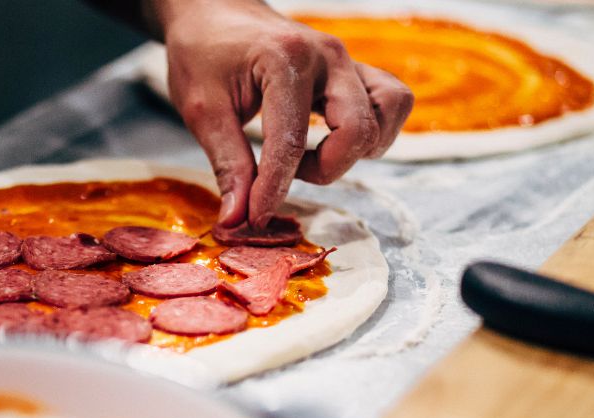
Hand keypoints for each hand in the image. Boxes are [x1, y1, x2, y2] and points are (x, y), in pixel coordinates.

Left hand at [153, 0, 412, 227]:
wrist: (215, 11)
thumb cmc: (203, 54)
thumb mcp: (202, 110)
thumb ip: (227, 165)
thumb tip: (238, 220)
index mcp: (284, 59)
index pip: (291, 140)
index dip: (274, 189)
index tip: (255, 218)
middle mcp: (328, 56)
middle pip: (357, 130)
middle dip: (323, 170)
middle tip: (284, 173)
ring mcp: (347, 60)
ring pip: (388, 112)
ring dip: (357, 149)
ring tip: (312, 155)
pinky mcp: (355, 70)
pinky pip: (392, 101)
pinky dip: (374, 130)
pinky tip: (333, 141)